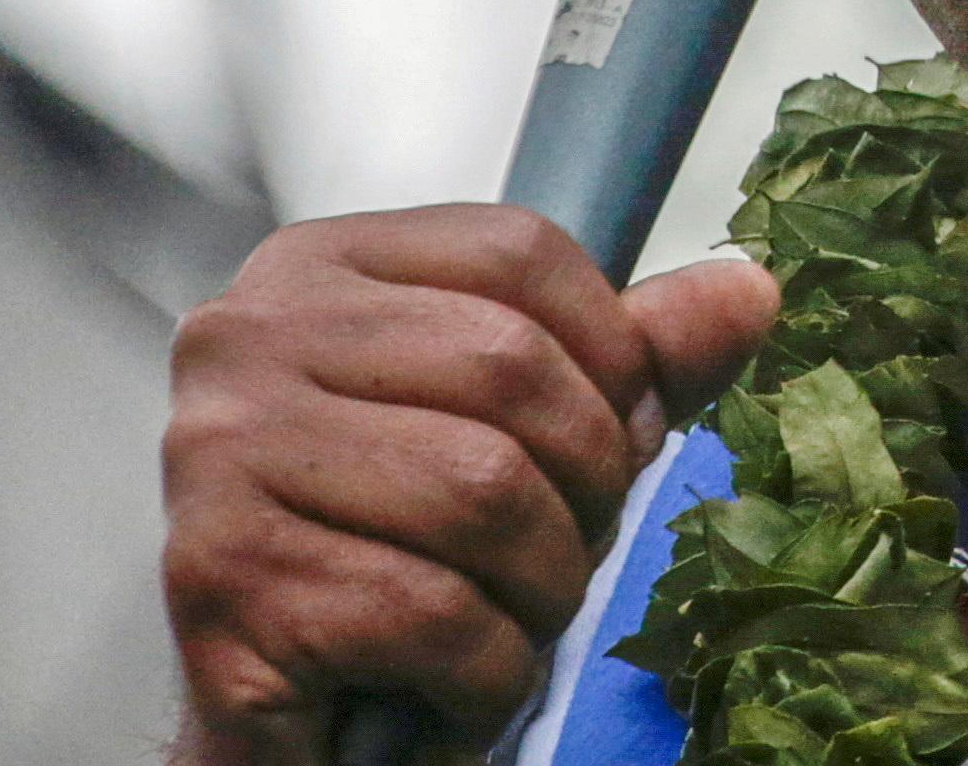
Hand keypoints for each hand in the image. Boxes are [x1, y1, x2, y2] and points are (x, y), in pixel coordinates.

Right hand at [160, 205, 777, 763]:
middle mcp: (247, 340)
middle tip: (568, 553)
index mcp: (315, 270)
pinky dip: (484, 672)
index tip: (618, 430)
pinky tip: (452, 682)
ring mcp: (219, 455)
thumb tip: (748, 291)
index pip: (517, 250)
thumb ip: (621, 362)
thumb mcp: (515, 436)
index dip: (609, 352)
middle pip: (509, 367)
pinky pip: (432, 612)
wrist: (274, 730)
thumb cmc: (387, 562)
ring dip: (540, 592)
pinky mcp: (221, 580)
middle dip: (585, 486)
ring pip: (482, 493)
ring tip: (509, 623)